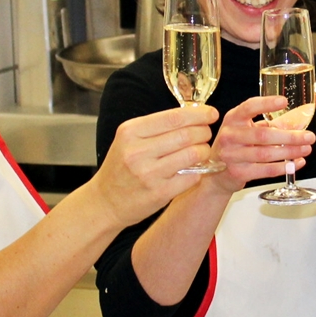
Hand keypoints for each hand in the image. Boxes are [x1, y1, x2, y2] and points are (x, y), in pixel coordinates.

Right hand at [93, 104, 217, 228]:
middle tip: (206, 133)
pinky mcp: (159, 193)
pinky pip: (192, 176)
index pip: (174, 117)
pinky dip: (198, 171)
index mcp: (131, 132)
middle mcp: (138, 151)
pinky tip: (193, 169)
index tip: (210, 114)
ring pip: (193, 154)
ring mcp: (149, 173)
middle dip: (204, 132)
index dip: (198, 114)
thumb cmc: (121, 168)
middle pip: (187, 134)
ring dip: (204, 151)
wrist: (105, 202)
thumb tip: (193, 113)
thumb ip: (157, 127)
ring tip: (201, 151)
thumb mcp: (129, 140)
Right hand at [211, 96, 314, 187]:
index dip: (266, 104)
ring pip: (266, 154)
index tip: (284, 101)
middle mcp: (230, 135)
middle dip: (290, 136)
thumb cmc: (237, 145)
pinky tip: (295, 164)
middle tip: (309, 136)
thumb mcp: (249, 128)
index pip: (249, 107)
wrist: (217, 172)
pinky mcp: (238, 172)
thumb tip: (300, 119)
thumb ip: (272, 123)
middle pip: (263, 135)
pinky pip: (265, 170)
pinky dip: (283, 168)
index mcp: (233, 119)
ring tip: (306, 149)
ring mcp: (232, 155)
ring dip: (290, 152)